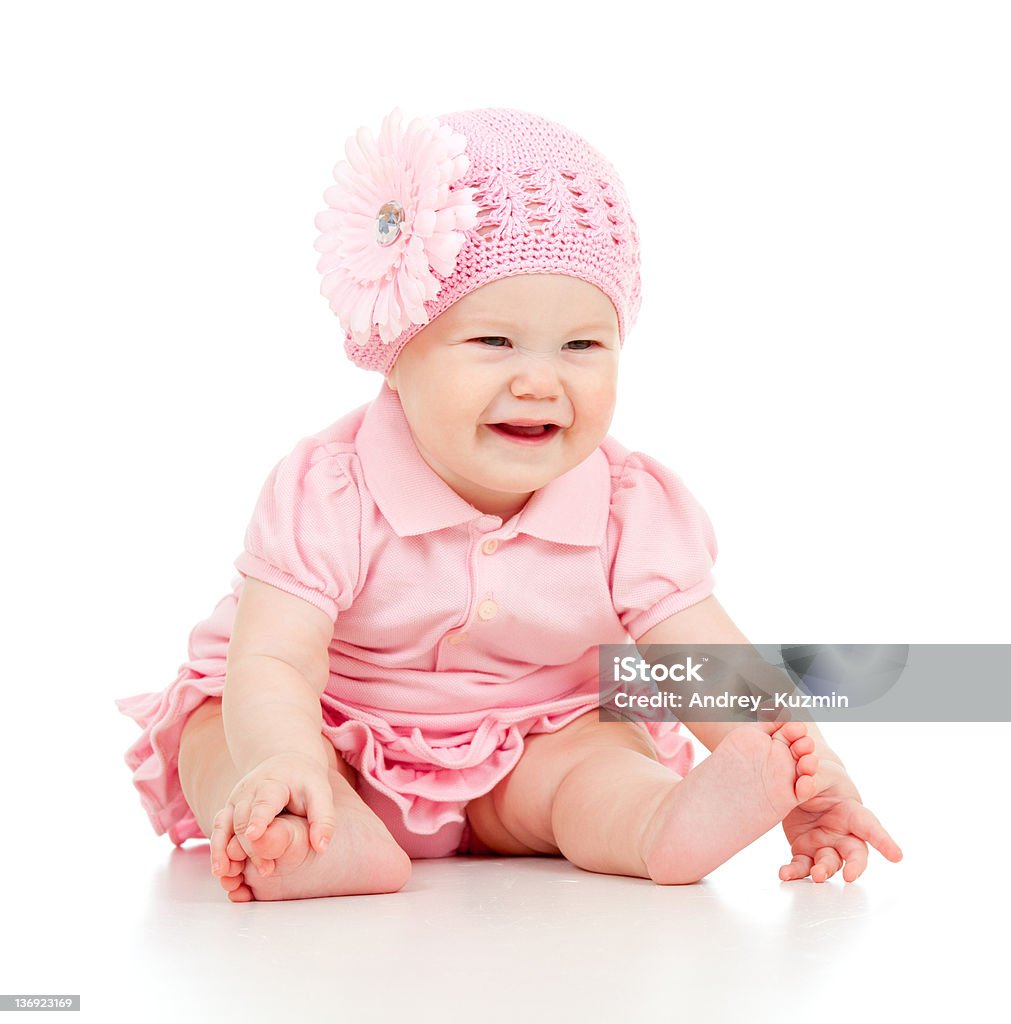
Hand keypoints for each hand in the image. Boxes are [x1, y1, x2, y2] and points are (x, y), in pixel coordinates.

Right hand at [210, 752, 335, 877]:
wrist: (287, 765)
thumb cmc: (305, 782)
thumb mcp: (320, 793)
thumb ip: (323, 819)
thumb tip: (321, 847)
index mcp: (273, 783)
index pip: (264, 802)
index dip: (259, 818)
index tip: (254, 835)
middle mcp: (248, 790)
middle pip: (243, 819)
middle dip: (250, 846)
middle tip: (267, 870)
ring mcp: (235, 800)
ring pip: (223, 825)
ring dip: (222, 850)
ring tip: (225, 874)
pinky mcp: (229, 811)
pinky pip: (217, 830)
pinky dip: (216, 850)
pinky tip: (221, 871)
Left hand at [779, 759, 902, 882]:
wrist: (800, 785)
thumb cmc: (820, 778)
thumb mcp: (819, 773)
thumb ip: (813, 779)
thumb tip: (803, 786)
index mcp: (851, 812)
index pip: (870, 826)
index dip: (884, 842)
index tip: (896, 856)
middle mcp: (843, 833)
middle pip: (855, 853)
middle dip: (856, 866)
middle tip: (850, 875)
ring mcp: (825, 845)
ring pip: (829, 864)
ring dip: (823, 871)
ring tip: (816, 875)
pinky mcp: (805, 851)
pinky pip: (802, 865)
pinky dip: (794, 872)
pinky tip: (785, 874)